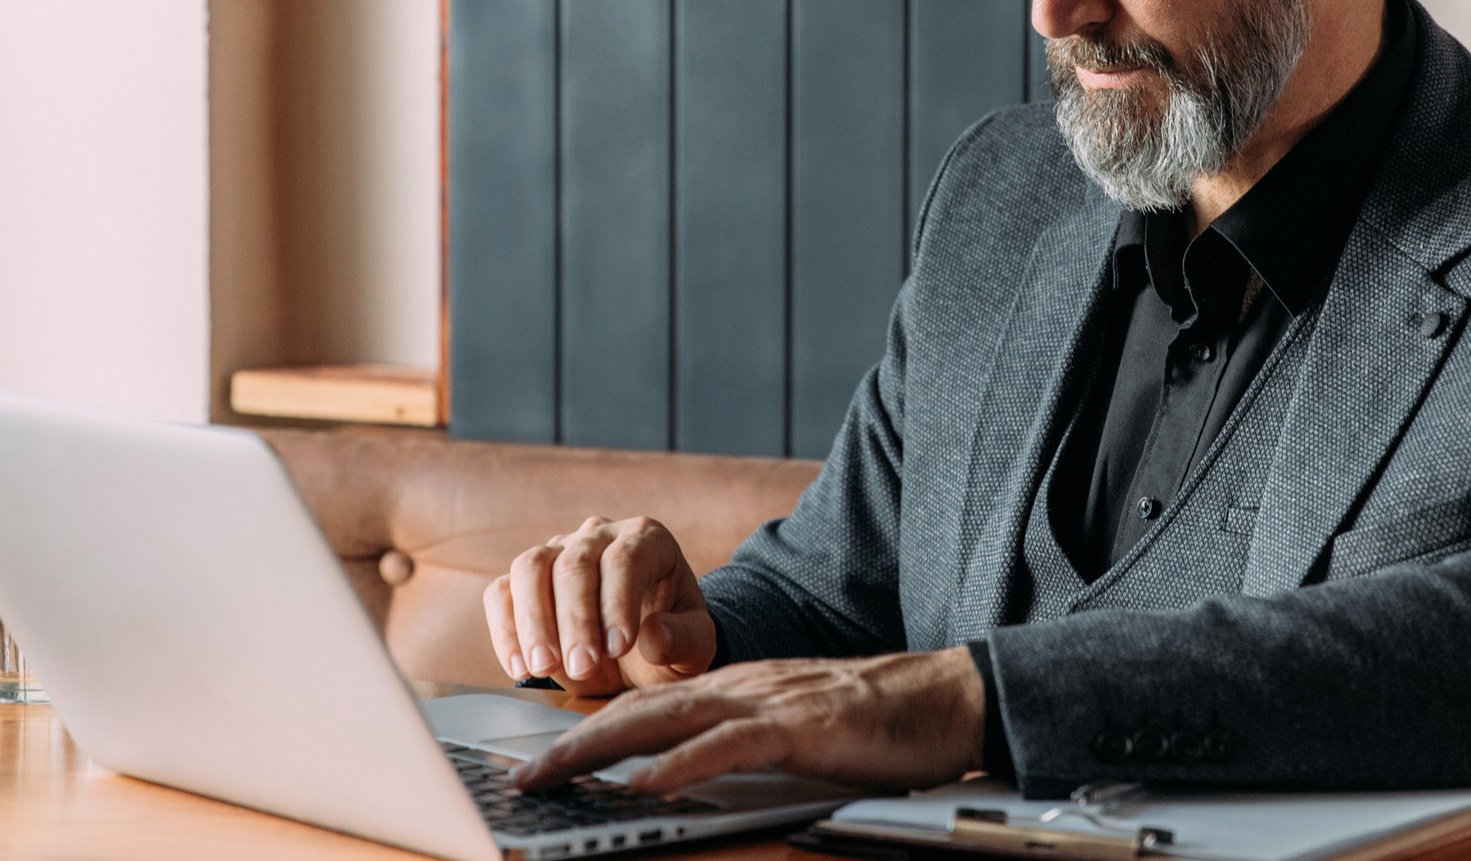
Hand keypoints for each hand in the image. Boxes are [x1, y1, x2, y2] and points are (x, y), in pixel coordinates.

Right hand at [483, 516, 714, 696]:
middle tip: (582, 667)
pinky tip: (520, 667)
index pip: (626, 558)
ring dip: (533, 620)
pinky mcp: (525, 580)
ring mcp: (558, 552)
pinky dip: (505, 630)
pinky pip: (501, 594)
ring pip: (530, 568)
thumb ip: (683, 640)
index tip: (618, 647)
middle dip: (575, 619)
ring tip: (543, 667)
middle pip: (574, 563)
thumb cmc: (671, 639)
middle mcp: (599, 536)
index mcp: (648, 540)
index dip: (618, 602)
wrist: (641, 650)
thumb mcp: (695, 647)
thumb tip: (653, 636)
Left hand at [511, 648, 984, 794]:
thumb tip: (683, 772)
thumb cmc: (876, 721)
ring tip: (554, 776)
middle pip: (638, 708)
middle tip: (522, 778)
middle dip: (572, 742)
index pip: (644, 706)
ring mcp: (769, 701)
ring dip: (602, 748)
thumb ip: (739, 741)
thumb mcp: (791, 728)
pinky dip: (680, 764)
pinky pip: (729, 745)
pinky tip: (644, 783)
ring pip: (667, 719)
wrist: (948, 696)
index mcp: (734, 688)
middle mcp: (740, 686)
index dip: (586, 731)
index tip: (541, 763)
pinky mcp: (802, 726)